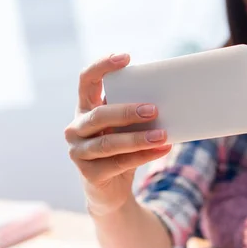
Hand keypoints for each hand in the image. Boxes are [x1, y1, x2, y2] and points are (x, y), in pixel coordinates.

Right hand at [64, 54, 171, 215]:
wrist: (112, 190)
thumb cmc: (123, 148)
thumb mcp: (127, 126)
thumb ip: (137, 111)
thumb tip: (170, 95)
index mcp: (85, 108)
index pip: (86, 80)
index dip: (102, 67)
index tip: (125, 57)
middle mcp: (76, 128)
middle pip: (99, 115)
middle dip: (128, 111)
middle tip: (154, 109)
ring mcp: (79, 152)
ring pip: (109, 142)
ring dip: (139, 138)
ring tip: (164, 135)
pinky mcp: (89, 174)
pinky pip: (119, 163)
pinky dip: (143, 156)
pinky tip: (162, 149)